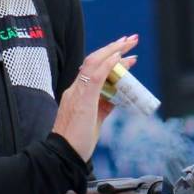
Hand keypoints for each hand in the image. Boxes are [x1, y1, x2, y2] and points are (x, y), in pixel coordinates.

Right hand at [52, 34, 137, 160]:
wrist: (63, 154)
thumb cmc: (77, 142)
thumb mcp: (94, 120)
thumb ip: (104, 106)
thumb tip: (117, 98)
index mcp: (77, 93)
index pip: (93, 69)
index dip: (109, 58)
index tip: (124, 53)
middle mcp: (75, 88)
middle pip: (94, 60)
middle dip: (113, 48)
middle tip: (130, 39)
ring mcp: (78, 92)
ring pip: (94, 63)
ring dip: (113, 51)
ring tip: (128, 43)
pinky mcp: (82, 98)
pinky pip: (96, 75)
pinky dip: (108, 64)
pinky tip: (119, 57)